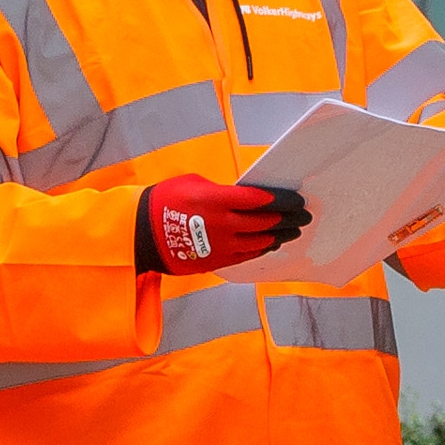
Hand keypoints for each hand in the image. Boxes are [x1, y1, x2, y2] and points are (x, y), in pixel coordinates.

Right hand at [134, 176, 311, 276]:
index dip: (282, 200)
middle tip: (303, 216)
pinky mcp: (217, 261)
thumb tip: (242, 198)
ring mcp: (221, 246)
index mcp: (217, 200)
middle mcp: (223, 225)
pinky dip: (262, 248)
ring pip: (260, 241)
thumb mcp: (194, 184)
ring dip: (279, 236)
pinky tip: (271, 243)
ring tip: (292, 231)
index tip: (296, 199)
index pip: (260, 200)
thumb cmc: (165, 201)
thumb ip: (222, 192)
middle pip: (266, 221)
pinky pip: (247, 255)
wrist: (141, 234)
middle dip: (288, 218)